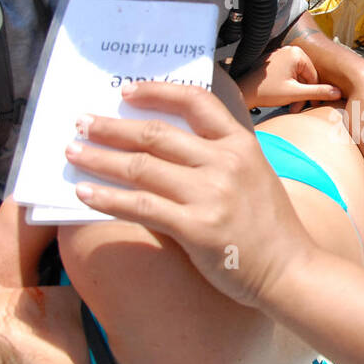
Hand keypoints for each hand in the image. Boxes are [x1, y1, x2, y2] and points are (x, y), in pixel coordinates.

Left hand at [65, 82, 313, 306]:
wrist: (291, 271)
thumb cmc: (270, 228)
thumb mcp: (255, 175)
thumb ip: (219, 158)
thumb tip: (165, 148)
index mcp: (241, 144)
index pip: (196, 101)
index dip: (157, 92)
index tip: (126, 91)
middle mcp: (225, 163)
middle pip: (156, 134)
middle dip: (111, 126)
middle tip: (81, 122)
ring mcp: (211, 194)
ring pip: (141, 167)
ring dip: (99, 158)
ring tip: (72, 153)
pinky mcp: (196, 228)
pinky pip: (140, 206)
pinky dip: (106, 198)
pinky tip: (84, 193)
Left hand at [236, 45, 340, 110]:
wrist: (243, 91)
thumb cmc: (267, 92)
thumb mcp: (295, 93)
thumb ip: (317, 92)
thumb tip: (338, 92)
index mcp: (297, 53)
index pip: (314, 76)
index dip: (313, 93)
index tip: (309, 106)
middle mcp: (289, 49)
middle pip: (305, 75)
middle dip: (302, 93)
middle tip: (296, 108)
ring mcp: (280, 54)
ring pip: (297, 76)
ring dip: (295, 92)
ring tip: (289, 105)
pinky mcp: (273, 60)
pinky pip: (288, 73)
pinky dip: (288, 86)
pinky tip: (283, 97)